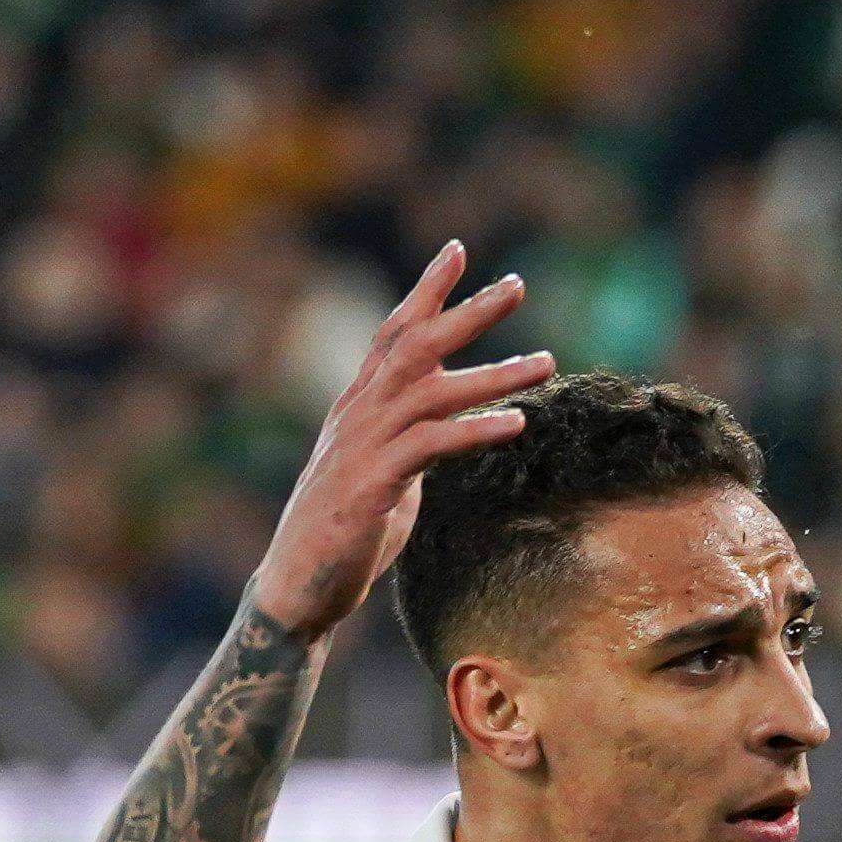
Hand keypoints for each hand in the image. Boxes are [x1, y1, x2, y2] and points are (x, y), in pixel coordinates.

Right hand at [244, 242, 553, 638]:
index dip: (426, 291)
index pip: (392, 333)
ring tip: (545, 361)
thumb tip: (446, 432)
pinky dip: (475, 430)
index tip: (458, 251)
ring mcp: (363, 448)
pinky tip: (515, 423)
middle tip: (517, 285)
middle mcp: (359, 416)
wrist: (296, 590)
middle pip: (415, 346)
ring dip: (493, 374)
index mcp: (359, 408)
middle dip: (467, 312)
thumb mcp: (384, 477)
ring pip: (432, 392)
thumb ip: (412, 445)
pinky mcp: (372, 487)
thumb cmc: (342, 537)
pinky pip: (431, 446)